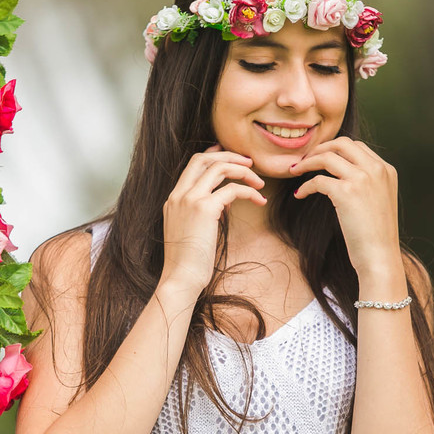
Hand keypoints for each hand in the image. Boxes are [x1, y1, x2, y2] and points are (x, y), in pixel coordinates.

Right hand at [161, 144, 266, 293]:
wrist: (181, 278)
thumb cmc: (188, 262)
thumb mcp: (192, 231)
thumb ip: (203, 213)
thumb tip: (223, 204)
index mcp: (173, 199)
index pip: (192, 165)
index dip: (212, 155)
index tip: (229, 155)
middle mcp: (179, 195)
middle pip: (204, 158)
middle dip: (229, 155)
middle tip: (249, 162)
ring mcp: (190, 199)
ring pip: (219, 168)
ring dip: (243, 170)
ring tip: (259, 182)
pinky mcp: (205, 209)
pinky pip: (233, 189)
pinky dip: (249, 192)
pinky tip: (260, 201)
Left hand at [289, 137, 400, 277]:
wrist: (380, 256)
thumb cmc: (377, 235)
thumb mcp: (381, 200)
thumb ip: (368, 182)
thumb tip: (342, 175)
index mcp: (386, 169)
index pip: (357, 146)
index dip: (334, 149)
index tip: (320, 157)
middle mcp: (376, 170)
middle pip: (342, 143)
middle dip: (320, 148)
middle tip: (304, 159)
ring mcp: (362, 179)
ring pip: (326, 157)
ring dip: (306, 162)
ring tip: (294, 171)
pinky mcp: (346, 192)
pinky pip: (317, 180)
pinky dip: (305, 186)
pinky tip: (299, 195)